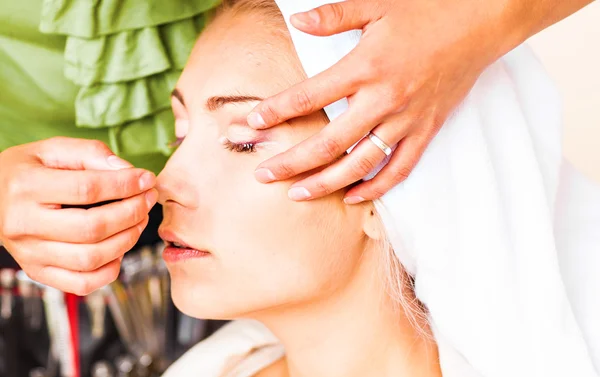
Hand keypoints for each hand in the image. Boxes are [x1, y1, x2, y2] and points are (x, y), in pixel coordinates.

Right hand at [0, 137, 157, 294]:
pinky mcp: (38, 272)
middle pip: (92, 228)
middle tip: (148, 199)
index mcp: (25, 186)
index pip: (87, 189)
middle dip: (132, 213)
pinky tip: (119, 248)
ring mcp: (30, 253)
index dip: (125, 185)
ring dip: (127, 240)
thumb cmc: (26, 171)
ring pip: (91, 258)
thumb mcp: (51, 149)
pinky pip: (82, 283)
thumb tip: (127, 171)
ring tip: (139, 220)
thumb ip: (90, 154)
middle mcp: (23, 224)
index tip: (147, 179)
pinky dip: (110, 270)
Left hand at [248, 0, 522, 202]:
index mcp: (365, 67)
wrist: (479, 23)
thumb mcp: (377, 5)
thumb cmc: (426, 11)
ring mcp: (406, 120)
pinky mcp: (426, 130)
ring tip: (297, 195)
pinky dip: (376, 186)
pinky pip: (399, 168)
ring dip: (326, 182)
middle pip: (329, 142)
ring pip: (360, 163)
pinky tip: (352, 196)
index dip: (277, 111)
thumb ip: (334, 16)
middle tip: (263, 176)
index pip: (310, 96)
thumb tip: (297, 21)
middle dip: (292, 162)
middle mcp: (383, 99)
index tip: (251, 123)